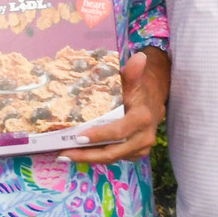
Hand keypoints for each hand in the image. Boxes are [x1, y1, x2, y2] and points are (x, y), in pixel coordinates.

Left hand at [64, 48, 167, 165]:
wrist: (153, 100)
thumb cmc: (139, 89)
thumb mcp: (134, 80)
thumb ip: (133, 72)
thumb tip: (139, 58)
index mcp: (142, 118)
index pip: (118, 132)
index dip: (98, 136)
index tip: (78, 137)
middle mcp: (143, 137)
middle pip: (112, 152)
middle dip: (87, 155)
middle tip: (64, 153)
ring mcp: (140, 148)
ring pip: (111, 158)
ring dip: (88, 158)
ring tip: (65, 155)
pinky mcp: (135, 153)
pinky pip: (114, 158)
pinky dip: (96, 157)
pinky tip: (78, 154)